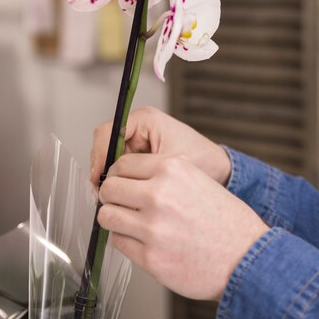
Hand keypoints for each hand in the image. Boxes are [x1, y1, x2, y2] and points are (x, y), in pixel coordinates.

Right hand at [91, 106, 230, 186]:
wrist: (220, 169)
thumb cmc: (202, 162)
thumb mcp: (168, 166)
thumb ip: (138, 170)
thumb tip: (108, 182)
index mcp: (145, 119)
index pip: (107, 132)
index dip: (98, 156)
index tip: (99, 179)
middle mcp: (139, 126)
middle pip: (105, 146)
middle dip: (103, 171)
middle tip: (104, 195)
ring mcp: (139, 139)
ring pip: (110, 159)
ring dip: (111, 179)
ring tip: (116, 199)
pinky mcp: (141, 154)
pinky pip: (122, 167)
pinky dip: (121, 182)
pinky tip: (125, 197)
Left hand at [98, 153, 268, 299]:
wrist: (247, 257)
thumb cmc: (225, 220)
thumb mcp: (197, 179)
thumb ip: (164, 174)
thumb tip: (127, 177)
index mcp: (172, 168)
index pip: (121, 164)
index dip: (118, 175)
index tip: (121, 184)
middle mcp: (159, 194)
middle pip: (109, 188)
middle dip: (112, 197)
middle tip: (121, 204)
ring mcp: (153, 227)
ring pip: (107, 216)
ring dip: (115, 219)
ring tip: (130, 223)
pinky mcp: (150, 257)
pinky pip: (119, 242)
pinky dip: (126, 241)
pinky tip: (143, 241)